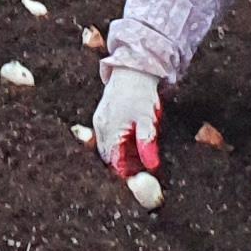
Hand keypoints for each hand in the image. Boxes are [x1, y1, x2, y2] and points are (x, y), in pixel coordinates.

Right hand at [93, 66, 165, 180]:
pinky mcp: (102, 116)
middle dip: (124, 166)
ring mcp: (99, 121)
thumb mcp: (148, 120)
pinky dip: (119, 145)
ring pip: (108, 148)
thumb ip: (147, 144)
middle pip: (109, 158)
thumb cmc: (141, 93)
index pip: (114, 163)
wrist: (132, 69)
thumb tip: (151, 166)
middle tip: (144, 171)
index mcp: (109, 130)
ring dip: (122, 156)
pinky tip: (133, 142)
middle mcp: (100, 127)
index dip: (128, 174)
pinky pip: (108, 138)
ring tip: (141, 157)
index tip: (142, 181)